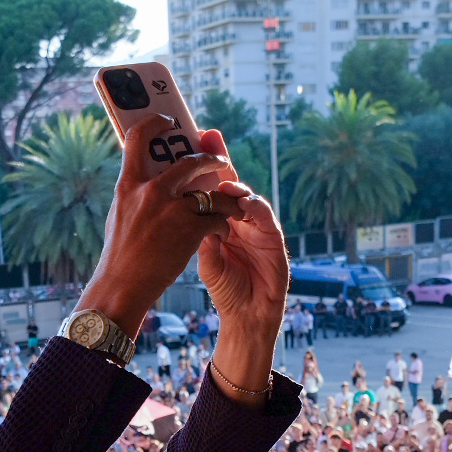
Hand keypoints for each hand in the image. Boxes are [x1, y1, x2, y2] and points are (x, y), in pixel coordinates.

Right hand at [82, 116, 240, 332]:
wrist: (122, 286)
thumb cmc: (119, 255)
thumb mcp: (119, 214)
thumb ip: (134, 193)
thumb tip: (146, 177)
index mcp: (128, 184)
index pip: (137, 138)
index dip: (155, 123)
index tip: (168, 122)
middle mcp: (150, 191)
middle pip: (189, 161)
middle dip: (209, 161)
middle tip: (219, 163)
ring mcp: (171, 209)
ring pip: (211, 191)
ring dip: (225, 198)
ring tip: (231, 204)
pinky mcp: (190, 229)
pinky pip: (217, 217)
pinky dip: (222, 225)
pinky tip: (221, 233)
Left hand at [196, 150, 285, 338]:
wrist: (247, 314)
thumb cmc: (226, 288)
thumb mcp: (204, 258)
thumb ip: (196, 234)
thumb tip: (179, 208)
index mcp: (218, 220)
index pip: (207, 187)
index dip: (198, 164)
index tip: (185, 142)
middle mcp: (237, 217)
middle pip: (227, 181)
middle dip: (217, 157)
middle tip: (207, 136)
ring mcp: (256, 225)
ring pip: (245, 195)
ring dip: (234, 183)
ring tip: (222, 180)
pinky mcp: (273, 237)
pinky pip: (264, 215)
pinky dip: (254, 205)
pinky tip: (244, 201)